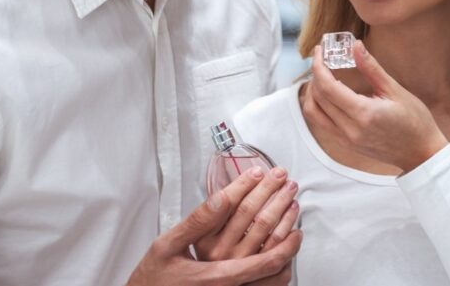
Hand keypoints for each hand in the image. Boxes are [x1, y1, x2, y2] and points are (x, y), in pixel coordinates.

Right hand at [125, 168, 301, 285]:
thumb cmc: (156, 280)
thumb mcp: (166, 246)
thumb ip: (197, 222)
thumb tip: (223, 197)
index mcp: (213, 263)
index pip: (244, 219)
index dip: (258, 193)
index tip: (259, 173)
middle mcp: (229, 278)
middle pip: (263, 230)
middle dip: (277, 200)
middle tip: (284, 181)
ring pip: (276, 256)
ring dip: (287, 225)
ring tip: (293, 203)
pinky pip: (274, 280)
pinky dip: (286, 257)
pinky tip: (290, 239)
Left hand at [306, 41, 447, 172]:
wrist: (422, 154)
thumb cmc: (415, 122)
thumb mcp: (395, 90)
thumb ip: (371, 68)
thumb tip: (355, 46)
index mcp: (364, 113)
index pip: (327, 87)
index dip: (319, 65)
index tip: (320, 50)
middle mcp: (350, 129)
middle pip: (317, 98)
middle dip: (315, 74)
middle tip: (321, 58)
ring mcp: (346, 139)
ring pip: (314, 113)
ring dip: (312, 92)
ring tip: (321, 75)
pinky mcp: (346, 144)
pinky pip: (322, 123)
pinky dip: (319, 105)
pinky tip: (329, 93)